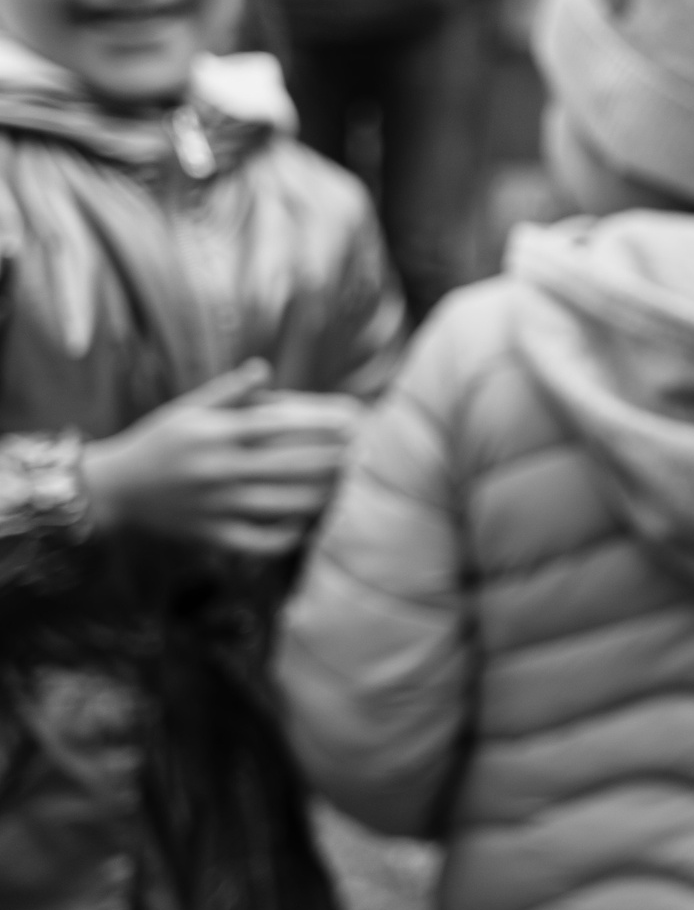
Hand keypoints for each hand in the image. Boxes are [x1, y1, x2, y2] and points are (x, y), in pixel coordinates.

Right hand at [82, 361, 362, 555]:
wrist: (112, 490)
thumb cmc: (157, 442)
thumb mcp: (187, 410)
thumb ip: (229, 392)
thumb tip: (265, 369)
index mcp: (216, 434)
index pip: (279, 425)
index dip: (321, 422)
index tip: (354, 419)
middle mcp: (219, 470)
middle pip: (291, 466)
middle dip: (335, 461)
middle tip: (366, 456)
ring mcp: (216, 506)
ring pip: (284, 505)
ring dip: (322, 497)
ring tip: (348, 489)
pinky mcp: (211, 535)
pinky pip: (260, 541)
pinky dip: (288, 535)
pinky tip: (306, 524)